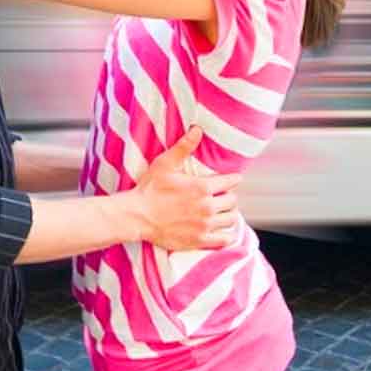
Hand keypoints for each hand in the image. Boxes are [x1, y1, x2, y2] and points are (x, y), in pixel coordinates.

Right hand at [130, 127, 241, 250]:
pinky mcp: (199, 240)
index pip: (230, 182)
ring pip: (231, 219)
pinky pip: (224, 239)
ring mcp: (204, 225)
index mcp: (202, 187)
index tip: (233, 179)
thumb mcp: (165, 164)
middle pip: (232, 201)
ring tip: (223, 211)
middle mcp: (207, 207)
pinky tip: (221, 229)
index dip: (233, 179)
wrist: (137, 216)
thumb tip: (197, 130)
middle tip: (223, 195)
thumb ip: (183, 147)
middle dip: (230, 196)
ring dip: (229, 214)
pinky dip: (226, 234)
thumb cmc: (149, 189)